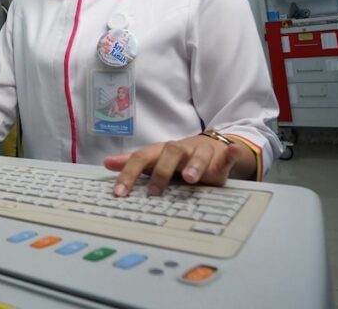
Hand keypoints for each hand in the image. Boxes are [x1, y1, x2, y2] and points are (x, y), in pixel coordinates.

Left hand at [103, 135, 242, 197]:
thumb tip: (106, 162)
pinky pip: (227, 154)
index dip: (130, 173)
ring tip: (191, 178)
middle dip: (162, 171)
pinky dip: (230, 153)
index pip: (142, 158)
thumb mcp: (154, 158)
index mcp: (162, 150)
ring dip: (195, 164)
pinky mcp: (221, 158)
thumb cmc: (177, 157)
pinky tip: (231, 151)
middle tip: (153, 191)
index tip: (120, 192)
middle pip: (170, 152)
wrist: (210, 146)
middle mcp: (181, 149)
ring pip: (198, 154)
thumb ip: (132, 163)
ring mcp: (202, 152)